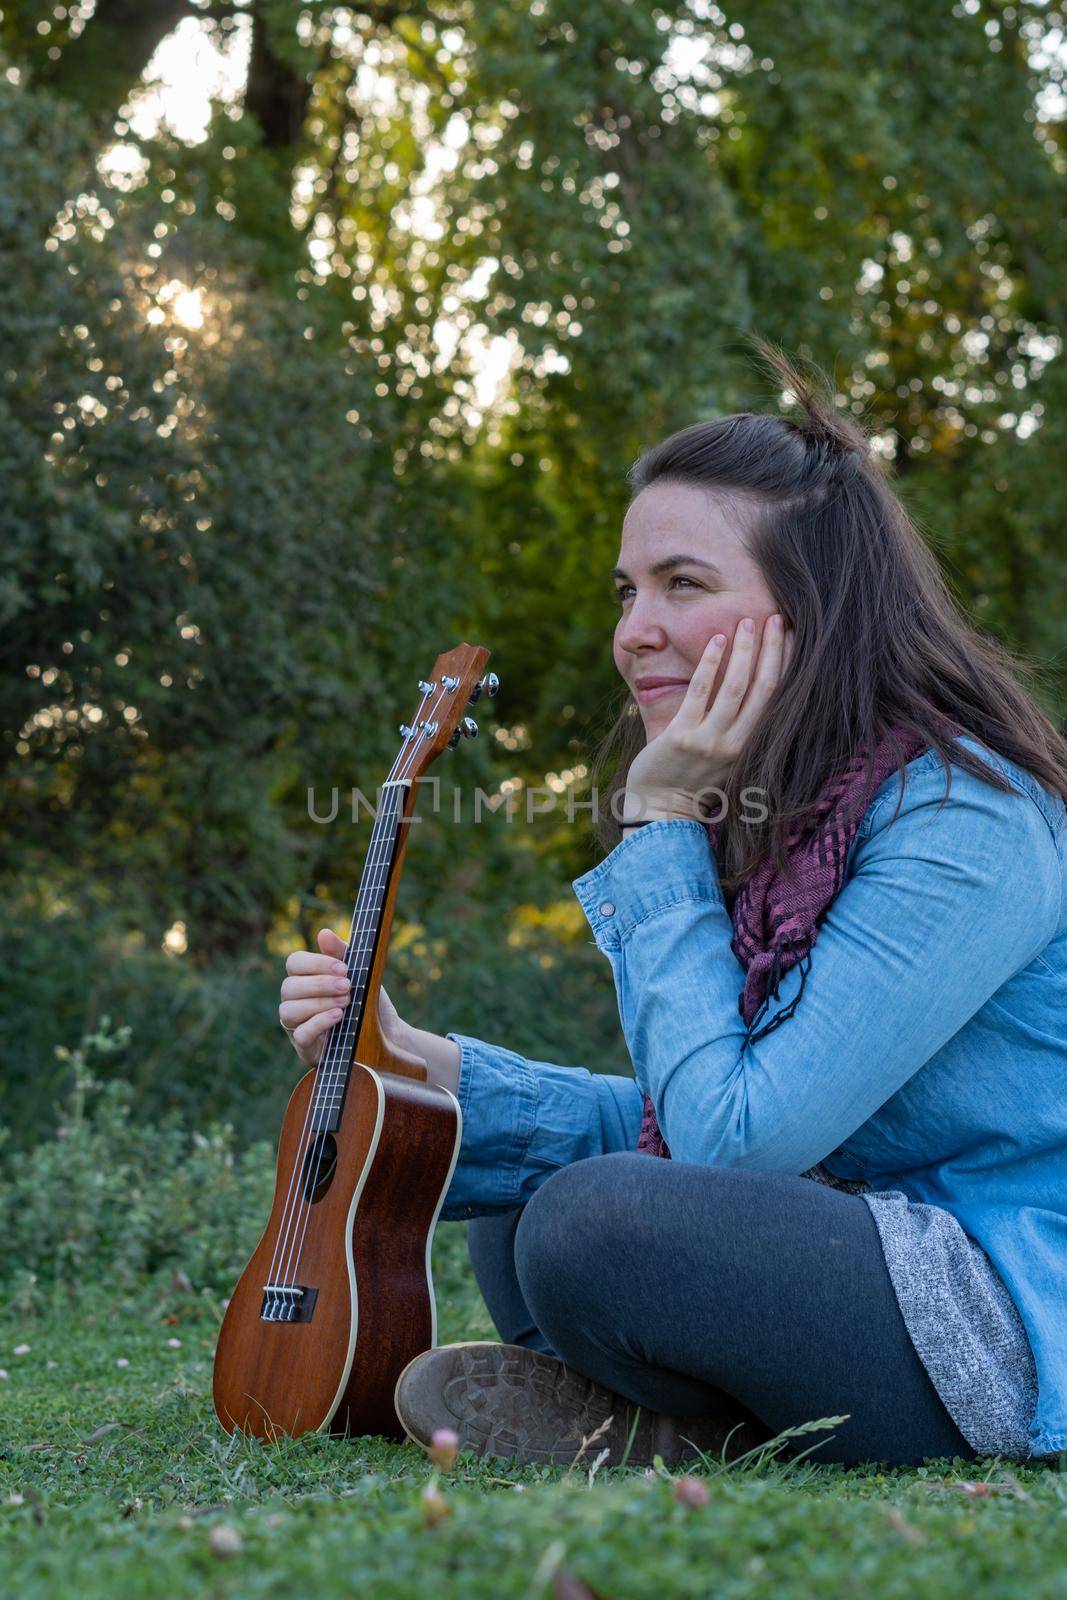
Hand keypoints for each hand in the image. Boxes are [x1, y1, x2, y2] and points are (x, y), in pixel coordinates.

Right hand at [279, 926, 422, 1070]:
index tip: (344, 968)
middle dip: (320, 984)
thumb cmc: (364, 998)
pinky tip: (338, 1016)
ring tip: (346, 1002)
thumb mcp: (359, 972)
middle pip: (289, 986)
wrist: (386, 1031)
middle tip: (348, 986)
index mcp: (303, 978)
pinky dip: (319, 1022)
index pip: (294, 963)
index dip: (316, 963)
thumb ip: (341, 952)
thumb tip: (324, 933)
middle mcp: (294, 1000)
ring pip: (290, 1010)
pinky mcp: (305, 1047)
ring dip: (320, 1003)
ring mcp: (296, 1025)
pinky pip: (301, 1034)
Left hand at [623, 614, 794, 822]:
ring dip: (744, 650)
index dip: (786, 664)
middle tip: (776, 618)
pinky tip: (717, 639)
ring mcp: (710, 741)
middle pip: (764, 688)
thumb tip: (750, 691)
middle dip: (772, 650)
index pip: (776, 698)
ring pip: (735, 687)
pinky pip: (700, 692)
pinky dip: (710, 662)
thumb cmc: (692, 782)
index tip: (792, 636)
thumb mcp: (727, 759)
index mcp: (751, 747)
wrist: (661, 812)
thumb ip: (740, 731)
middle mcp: (737, 744)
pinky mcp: (683, 737)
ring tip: (748, 622)